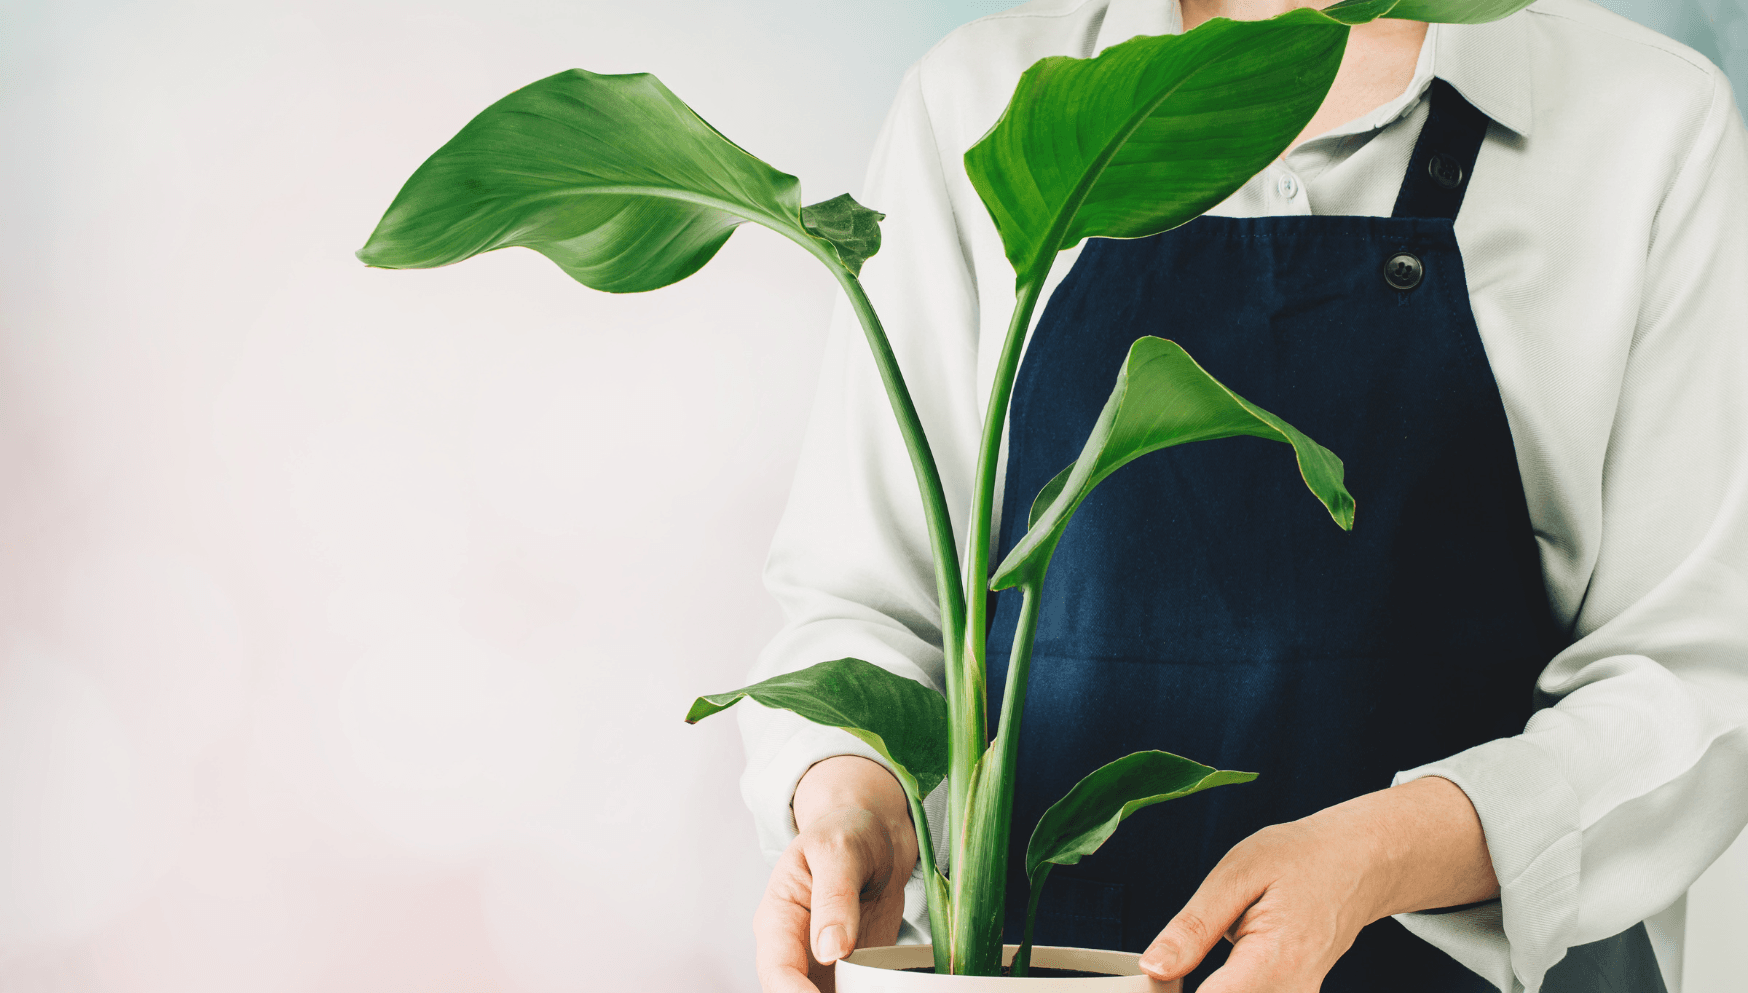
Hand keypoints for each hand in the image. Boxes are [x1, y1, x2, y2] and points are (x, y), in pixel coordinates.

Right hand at [756, 756, 919, 992]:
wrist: (877, 836)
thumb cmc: (847, 833)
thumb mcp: (840, 851)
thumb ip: (834, 897)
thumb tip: (830, 951)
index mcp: (778, 917)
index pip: (777, 968)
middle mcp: (797, 947)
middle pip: (798, 992)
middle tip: (861, 990)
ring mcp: (826, 962)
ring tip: (877, 986)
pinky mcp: (855, 968)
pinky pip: (859, 991)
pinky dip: (873, 990)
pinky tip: (890, 986)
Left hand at [1138, 776, 1499, 992]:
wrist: (1358, 862)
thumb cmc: (1300, 859)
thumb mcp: (1237, 875)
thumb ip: (1193, 928)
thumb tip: (1153, 967)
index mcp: (1273, 961)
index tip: (1152, 979)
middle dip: (1182, 991)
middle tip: (1170, 964)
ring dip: (1210, 987)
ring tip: (1197, 955)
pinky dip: (1226, 987)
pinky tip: (1218, 966)